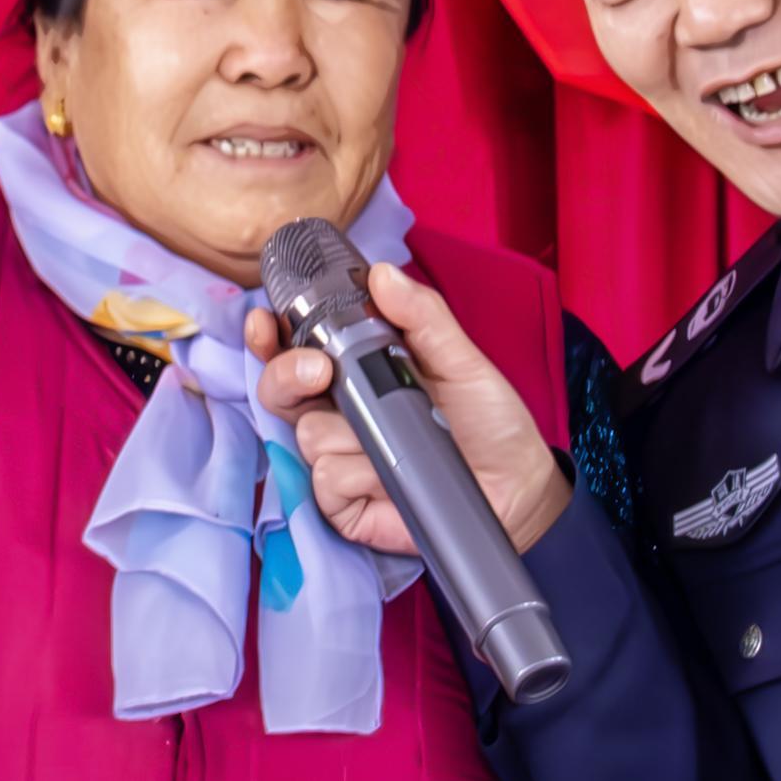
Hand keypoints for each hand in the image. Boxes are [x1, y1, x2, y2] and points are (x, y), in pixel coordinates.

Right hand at [247, 269, 573, 563]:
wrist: (516, 486)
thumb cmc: (488, 420)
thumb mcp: (461, 360)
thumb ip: (422, 316)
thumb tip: (382, 275)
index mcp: (355, 370)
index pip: (295, 347)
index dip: (270, 335)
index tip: (264, 321)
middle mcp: (337, 412)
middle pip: (279, 389)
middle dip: (289, 374)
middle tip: (321, 370)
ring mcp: (337, 458)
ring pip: (308, 434)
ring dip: (351, 432)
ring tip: (399, 437)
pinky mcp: (342, 504)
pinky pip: (326, 480)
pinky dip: (358, 476)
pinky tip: (390, 477)